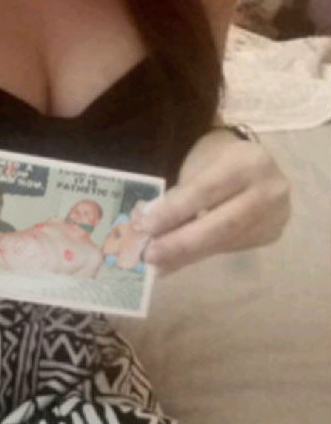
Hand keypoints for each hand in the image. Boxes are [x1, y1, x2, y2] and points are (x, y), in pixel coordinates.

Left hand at [141, 128, 290, 273]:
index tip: (146, 226)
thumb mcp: (196, 167)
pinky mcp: (272, 234)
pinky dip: (202, 254)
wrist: (249, 161)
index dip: (175, 211)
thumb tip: (147, 231)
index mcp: (250, 161)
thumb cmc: (215, 160)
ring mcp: (277, 215)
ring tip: (159, 263)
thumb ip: (178, 197)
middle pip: (222, 224)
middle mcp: (271, 190)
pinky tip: (180, 260)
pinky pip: (231, 248)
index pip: (206, 190)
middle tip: (150, 255)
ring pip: (226, 242)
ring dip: (189, 254)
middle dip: (183, 243)